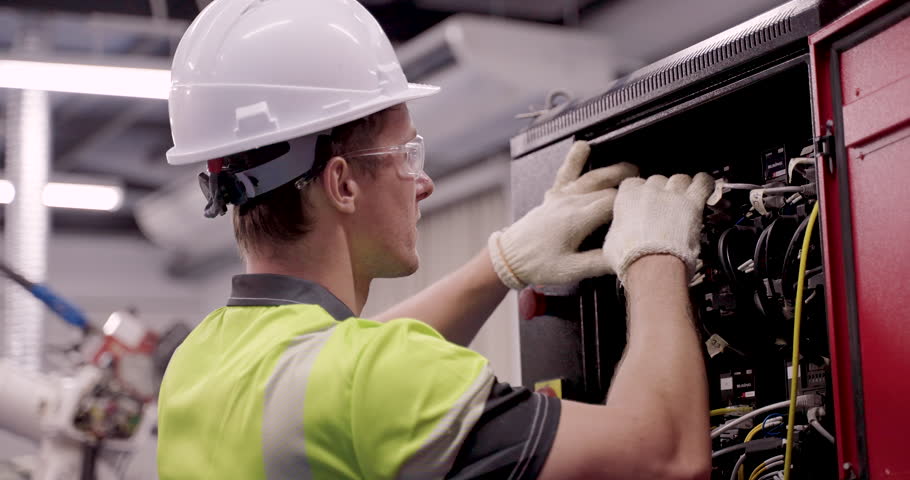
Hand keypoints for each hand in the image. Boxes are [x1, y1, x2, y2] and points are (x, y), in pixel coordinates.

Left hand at [488, 141, 637, 288]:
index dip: (631, 204)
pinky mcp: (552, 196)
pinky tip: (583, 147)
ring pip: (591, 177)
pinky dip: (575, 158)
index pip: (613, 203)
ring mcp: (560, 197)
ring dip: (612, 171)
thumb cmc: (537, 264)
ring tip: (631, 169)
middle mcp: (569, 203)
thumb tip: (623, 257)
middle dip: (628, 187)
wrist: (509, 258)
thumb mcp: (572, 270)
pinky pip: (565, 172)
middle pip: (606, 188)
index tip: (643, 208)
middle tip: (645, 191)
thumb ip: (601, 263)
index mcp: (577, 219)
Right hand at [602, 173, 713, 281]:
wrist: (651, 265)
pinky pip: (702, 183)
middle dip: (661, 191)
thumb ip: (618, 229)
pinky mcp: (692, 203)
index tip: (642, 201)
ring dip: (681, 187)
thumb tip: (620, 234)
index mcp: (628, 197)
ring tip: (684, 195)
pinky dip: (704, 182)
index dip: (639, 193)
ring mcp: (672, 195)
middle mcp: (650, 191)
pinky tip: (705, 184)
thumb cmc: (631, 257)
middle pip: (657, 180)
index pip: (633, 183)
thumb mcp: (612, 242)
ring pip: (679, 179)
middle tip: (663, 205)